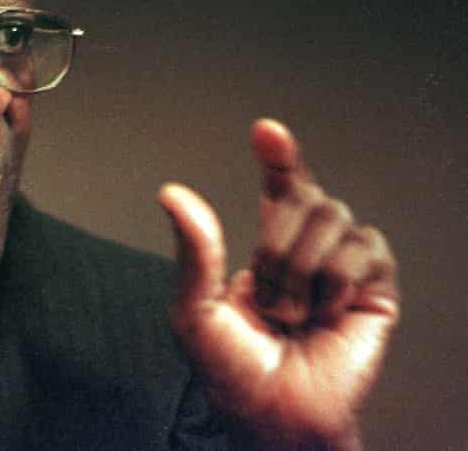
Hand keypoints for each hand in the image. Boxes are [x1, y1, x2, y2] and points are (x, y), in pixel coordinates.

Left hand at [158, 119, 398, 448]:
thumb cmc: (232, 370)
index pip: (280, 189)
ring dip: (300, 267)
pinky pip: (364, 246)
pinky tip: (326, 313)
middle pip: (304, 196)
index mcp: (267, 248)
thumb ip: (193, 249)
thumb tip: (172, 192)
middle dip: (274, 244)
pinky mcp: (375, 287)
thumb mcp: (193, 309)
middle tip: (265, 299)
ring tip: (292, 313)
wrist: (274, 416)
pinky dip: (335, 279)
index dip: (279, 156)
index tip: (267, 131)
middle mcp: (308, 249)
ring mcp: (342, 266)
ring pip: (332, 215)